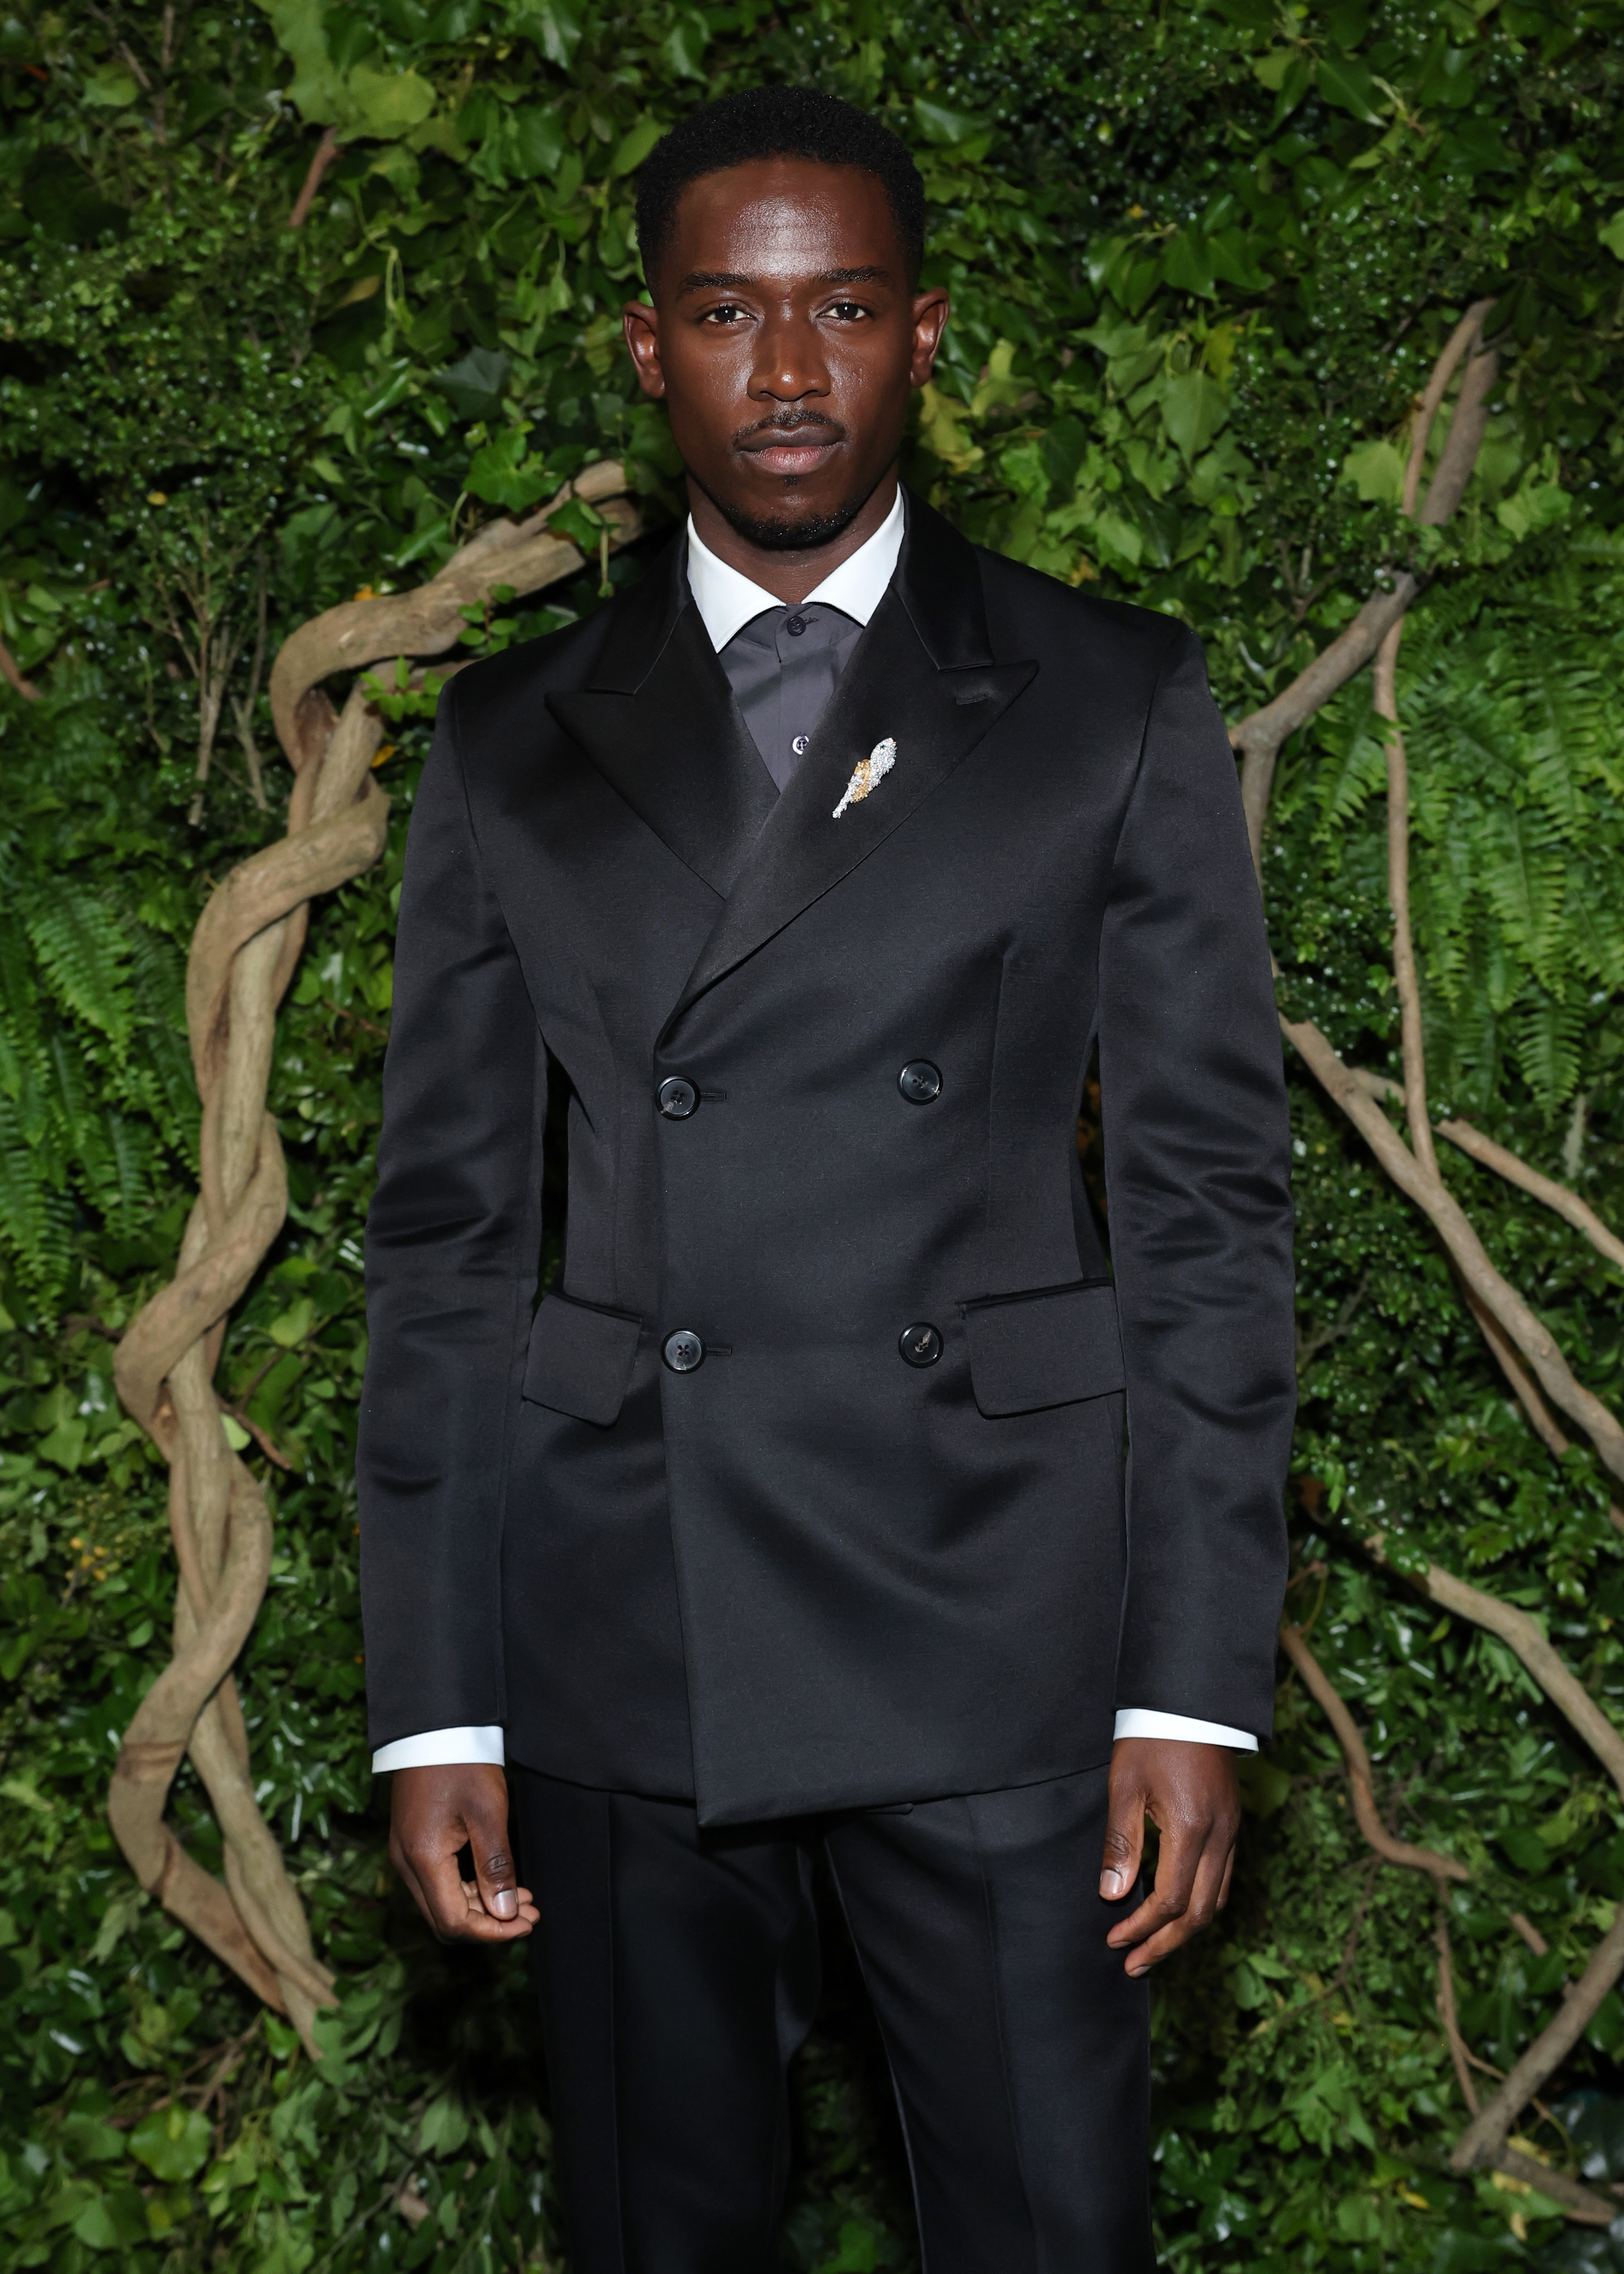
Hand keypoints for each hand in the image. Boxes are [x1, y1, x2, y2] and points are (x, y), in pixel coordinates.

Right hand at [389, 1764, 539, 1943]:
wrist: (433, 1728)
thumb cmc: (461, 1763)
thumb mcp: (487, 1813)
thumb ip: (495, 1866)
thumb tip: (505, 1912)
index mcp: (422, 1859)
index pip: (454, 1920)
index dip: (492, 1931)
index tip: (526, 1922)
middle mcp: (406, 1863)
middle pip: (445, 1918)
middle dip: (489, 1923)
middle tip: (529, 1914)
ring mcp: (405, 1853)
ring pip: (442, 1902)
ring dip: (481, 1907)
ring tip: (522, 1899)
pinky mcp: (412, 1842)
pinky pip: (437, 1882)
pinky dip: (468, 1888)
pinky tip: (496, 1881)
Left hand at [1099, 1738, 1240, 1975]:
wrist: (1190, 1701)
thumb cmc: (1152, 1737)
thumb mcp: (1125, 1786)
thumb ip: (1121, 1843)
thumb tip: (1113, 1895)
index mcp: (1192, 1827)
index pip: (1171, 1900)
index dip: (1143, 1927)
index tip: (1115, 1940)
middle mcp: (1221, 1836)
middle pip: (1200, 1912)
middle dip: (1166, 1943)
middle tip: (1134, 1963)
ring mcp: (1232, 1831)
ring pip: (1217, 1900)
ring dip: (1186, 1930)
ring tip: (1154, 1947)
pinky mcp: (1233, 1824)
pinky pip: (1223, 1878)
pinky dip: (1201, 1904)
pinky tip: (1178, 1911)